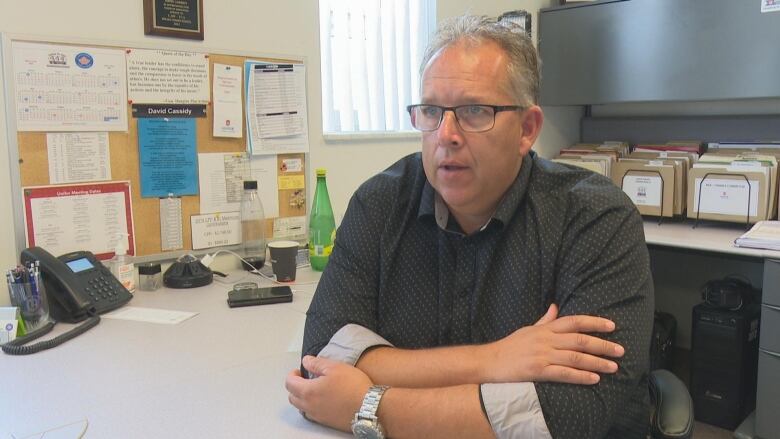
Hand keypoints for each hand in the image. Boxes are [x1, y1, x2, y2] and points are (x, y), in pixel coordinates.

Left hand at [286, 355, 372, 431]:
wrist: (369, 407)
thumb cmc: (353, 386)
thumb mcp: (335, 367)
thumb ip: (316, 363)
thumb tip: (306, 361)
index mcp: (308, 391)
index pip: (289, 383)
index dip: (292, 374)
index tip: (298, 370)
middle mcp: (309, 406)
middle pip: (292, 397)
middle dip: (295, 387)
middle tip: (304, 379)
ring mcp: (318, 416)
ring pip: (301, 408)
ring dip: (302, 398)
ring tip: (314, 389)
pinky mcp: (327, 422)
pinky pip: (312, 415)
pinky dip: (311, 406)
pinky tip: (323, 400)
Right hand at [482, 304, 624, 384]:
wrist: (490, 361)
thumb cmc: (510, 346)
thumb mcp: (528, 329)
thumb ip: (545, 320)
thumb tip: (555, 307)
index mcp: (545, 329)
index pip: (574, 321)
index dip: (594, 322)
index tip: (611, 326)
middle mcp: (546, 340)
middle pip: (580, 340)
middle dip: (602, 345)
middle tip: (620, 350)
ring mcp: (542, 355)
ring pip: (576, 357)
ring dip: (597, 362)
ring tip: (613, 367)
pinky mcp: (538, 371)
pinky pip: (564, 374)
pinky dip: (581, 376)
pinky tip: (594, 379)